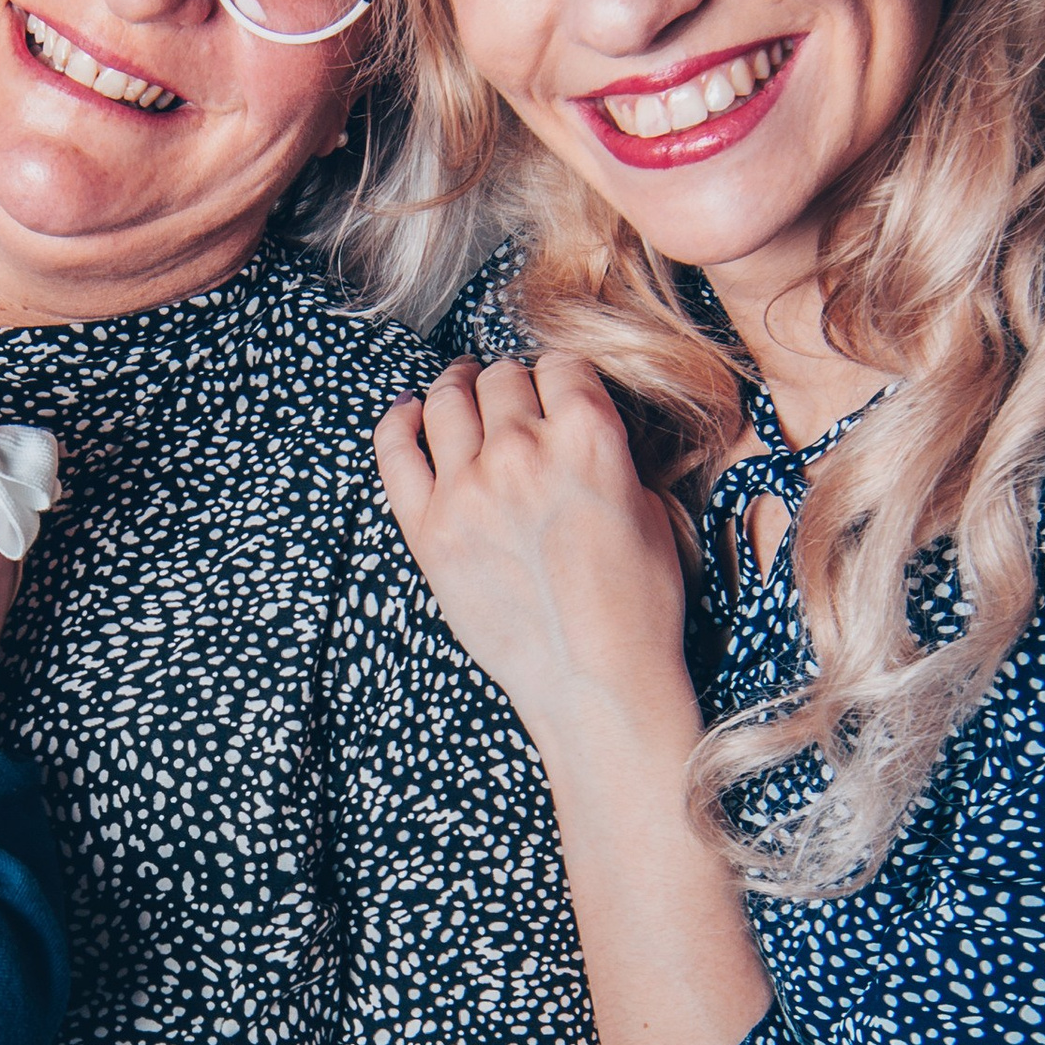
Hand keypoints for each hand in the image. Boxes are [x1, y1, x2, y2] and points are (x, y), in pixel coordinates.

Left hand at [374, 354, 694, 752]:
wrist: (594, 679)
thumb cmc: (637, 606)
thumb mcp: (650, 510)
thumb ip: (608, 456)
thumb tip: (574, 434)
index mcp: (588, 436)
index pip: (562, 365)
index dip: (560, 377)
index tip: (554, 390)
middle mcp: (521, 450)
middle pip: (501, 378)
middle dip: (509, 383)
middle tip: (507, 396)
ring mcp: (467, 488)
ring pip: (446, 402)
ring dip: (454, 388)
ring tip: (457, 389)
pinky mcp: (428, 530)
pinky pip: (394, 453)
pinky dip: (398, 423)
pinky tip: (409, 415)